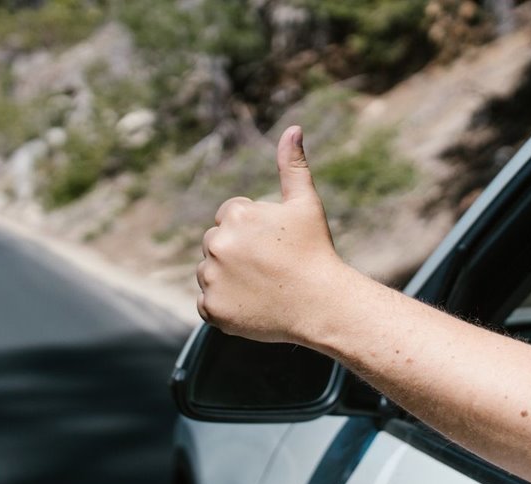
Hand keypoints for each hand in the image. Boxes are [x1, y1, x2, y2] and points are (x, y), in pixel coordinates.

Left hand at [196, 126, 352, 343]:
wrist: (322, 304)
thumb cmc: (315, 251)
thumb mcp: (306, 204)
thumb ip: (292, 166)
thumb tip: (293, 128)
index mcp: (235, 214)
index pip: (228, 217)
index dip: (253, 231)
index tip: (274, 244)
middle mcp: (217, 243)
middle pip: (216, 244)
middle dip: (237, 253)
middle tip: (270, 267)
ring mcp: (212, 277)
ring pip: (210, 272)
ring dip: (228, 278)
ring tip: (263, 286)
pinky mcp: (211, 308)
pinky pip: (208, 303)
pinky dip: (226, 305)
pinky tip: (253, 304)